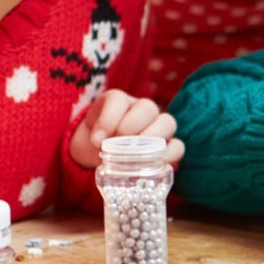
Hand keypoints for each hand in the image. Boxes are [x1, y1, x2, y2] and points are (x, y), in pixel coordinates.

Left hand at [69, 90, 183, 168]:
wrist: (100, 158)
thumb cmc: (94, 142)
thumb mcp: (86, 136)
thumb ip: (93, 136)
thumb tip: (101, 143)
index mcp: (117, 101)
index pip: (117, 99)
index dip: (108, 119)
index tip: (96, 141)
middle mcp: (140, 109)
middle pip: (147, 107)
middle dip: (131, 127)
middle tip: (118, 144)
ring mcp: (157, 126)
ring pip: (167, 122)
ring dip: (152, 139)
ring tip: (136, 155)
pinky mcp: (168, 145)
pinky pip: (178, 146)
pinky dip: (169, 155)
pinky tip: (155, 164)